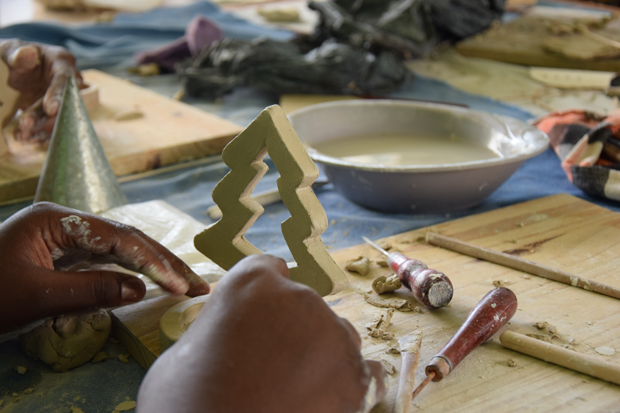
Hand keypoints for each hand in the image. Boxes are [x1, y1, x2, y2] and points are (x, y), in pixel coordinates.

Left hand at [0, 39, 83, 141]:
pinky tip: (25, 137)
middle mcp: (67, 81)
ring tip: (22, 133)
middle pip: (66, 102)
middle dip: (49, 118)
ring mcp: (62, 98)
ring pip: (58, 117)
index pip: (66, 78)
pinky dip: (38, 133)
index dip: (60, 94)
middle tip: (28, 124)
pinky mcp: (54, 112)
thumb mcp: (9, 51)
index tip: (50, 109)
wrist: (11, 70)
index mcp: (61, 61)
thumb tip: (28, 53)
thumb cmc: (12, 55)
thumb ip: (16, 53)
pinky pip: (51, 125)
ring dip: (41, 128)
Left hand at [0, 202, 208, 333]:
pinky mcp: (63, 255)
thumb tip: (139, 289)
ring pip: (119, 248)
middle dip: (161, 261)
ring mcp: (64, 237)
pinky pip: (105, 260)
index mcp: (55, 220)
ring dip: (151, 266)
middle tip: (196, 283)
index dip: (152, 261)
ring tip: (183, 282)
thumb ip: (90, 290)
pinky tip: (150, 280)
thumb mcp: (35, 297)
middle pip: (125, 237)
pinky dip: (130, 272)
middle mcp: (64, 222)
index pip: (118, 237)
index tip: (179, 284)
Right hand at [137, 255, 386, 412]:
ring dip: (317, 354)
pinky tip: (325, 399)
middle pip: (302, 306)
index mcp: (252, 283)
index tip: (255, 321)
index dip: (260, 299)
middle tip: (267, 368)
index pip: (268, 270)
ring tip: (292, 390)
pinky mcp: (356, 377)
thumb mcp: (184, 352)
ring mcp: (334, 336)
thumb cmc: (185, 401)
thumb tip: (229, 339)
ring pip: (333, 336)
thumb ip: (219, 329)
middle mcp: (301, 298)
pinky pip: (364, 370)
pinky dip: (346, 383)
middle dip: (289, 330)